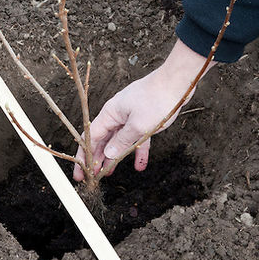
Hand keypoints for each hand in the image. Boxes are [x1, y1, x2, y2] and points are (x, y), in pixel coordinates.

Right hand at [73, 39, 215, 180]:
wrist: (177, 82)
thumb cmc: (156, 99)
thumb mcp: (138, 126)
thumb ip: (122, 142)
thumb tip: (109, 154)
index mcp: (110, 113)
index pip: (91, 137)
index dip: (85, 156)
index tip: (81, 172)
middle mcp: (117, 114)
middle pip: (103, 139)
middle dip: (97, 158)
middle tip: (92, 177)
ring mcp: (130, 115)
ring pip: (118, 140)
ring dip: (114, 156)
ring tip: (109, 173)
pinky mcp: (143, 118)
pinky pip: (136, 138)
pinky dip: (136, 150)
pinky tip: (139, 165)